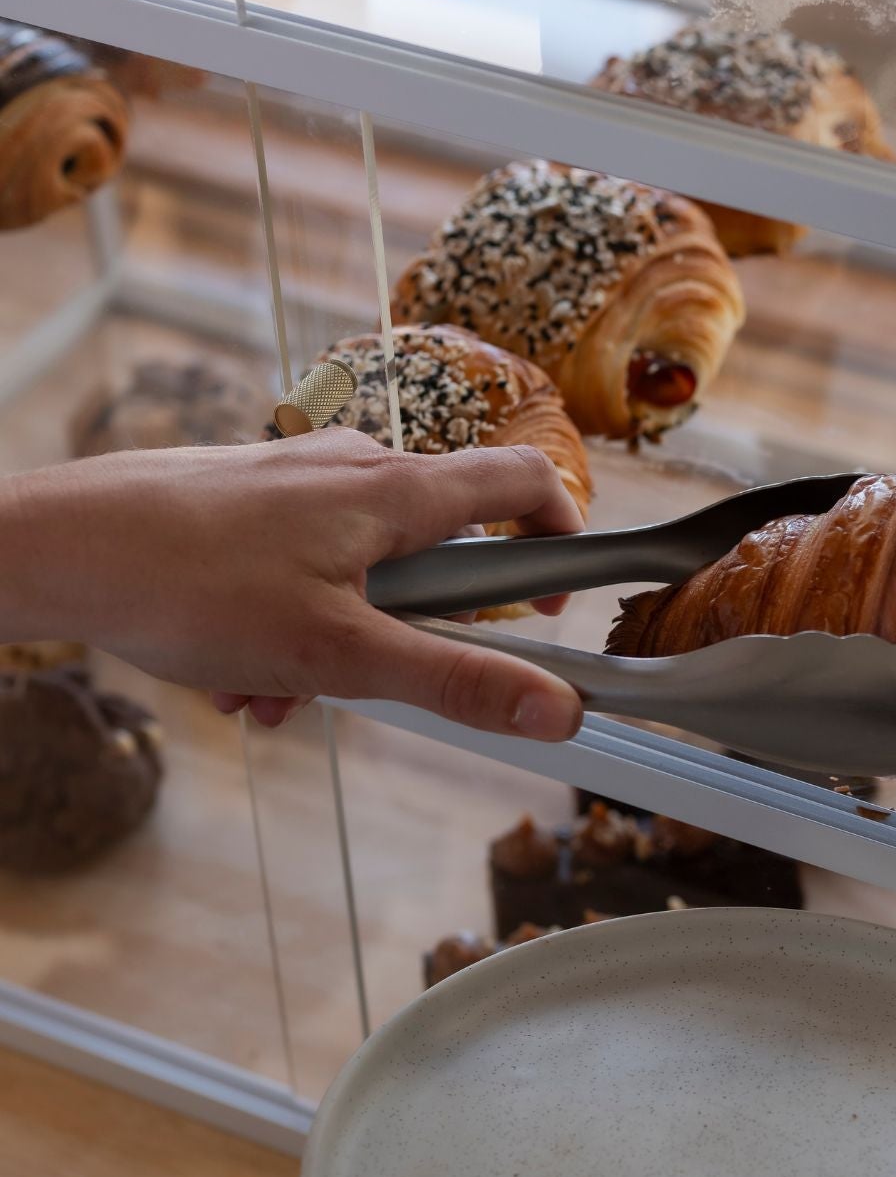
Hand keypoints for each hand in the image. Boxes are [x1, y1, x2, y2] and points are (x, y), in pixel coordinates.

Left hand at [0, 431, 584, 739]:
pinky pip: (307, 563)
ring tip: (277, 691)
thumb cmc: (191, 585)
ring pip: (363, 567)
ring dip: (340, 640)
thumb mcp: (340, 654)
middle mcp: (357, 467)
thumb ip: (455, 681)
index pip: (524, 482)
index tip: (549, 600)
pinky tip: (238, 671)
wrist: (54, 548)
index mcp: (398, 492)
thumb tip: (554, 708)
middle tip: (373, 679)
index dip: (560, 536)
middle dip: (412, 631)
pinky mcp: (252, 496)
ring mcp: (300, 478)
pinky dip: (292, 620)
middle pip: (437, 547)